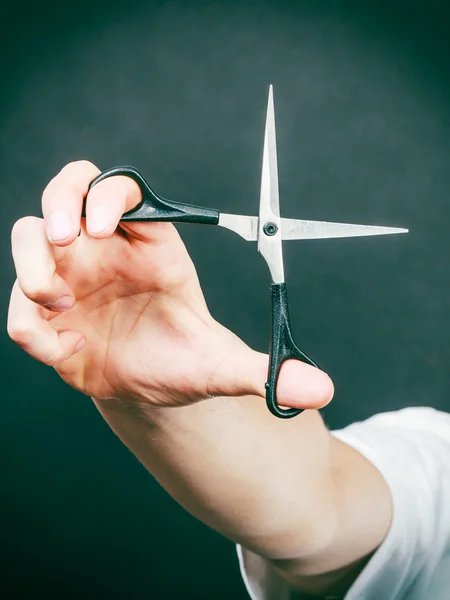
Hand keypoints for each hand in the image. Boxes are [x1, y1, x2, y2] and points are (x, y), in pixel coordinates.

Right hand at [8, 160, 332, 408]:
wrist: (152, 389)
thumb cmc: (184, 361)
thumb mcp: (224, 366)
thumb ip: (265, 372)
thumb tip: (320, 390)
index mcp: (152, 246)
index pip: (122, 190)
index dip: (107, 195)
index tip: (102, 227)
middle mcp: (106, 251)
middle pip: (65, 193)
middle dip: (55, 207)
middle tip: (63, 240)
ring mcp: (71, 277)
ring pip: (27, 237)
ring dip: (32, 266)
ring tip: (61, 303)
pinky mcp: (47, 313)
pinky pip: (20, 305)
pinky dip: (32, 325)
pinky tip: (68, 346)